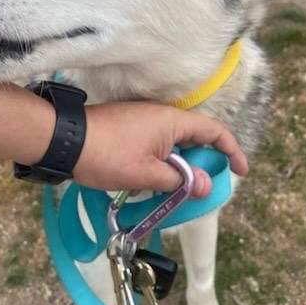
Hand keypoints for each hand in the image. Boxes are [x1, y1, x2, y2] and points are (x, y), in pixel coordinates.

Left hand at [73, 102, 247, 196]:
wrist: (64, 140)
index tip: (241, 171)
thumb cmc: (107, 155)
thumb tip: (206, 185)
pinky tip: (159, 181)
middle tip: (209, 186)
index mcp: (173, 121)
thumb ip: (180, 180)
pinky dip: (168, 161)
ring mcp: (146, 120)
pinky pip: (160, 143)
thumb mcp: (147, 175)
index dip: (232, 150)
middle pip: (197, 136)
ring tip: (184, 189)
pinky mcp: (131, 127)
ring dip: (185, 164)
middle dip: (208, 161)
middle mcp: (163, 116)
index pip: (214, 131)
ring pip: (177, 142)